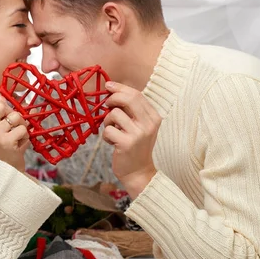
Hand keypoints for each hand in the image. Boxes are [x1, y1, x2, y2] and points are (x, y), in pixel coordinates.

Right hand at [0, 95, 29, 171]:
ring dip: (22, 126)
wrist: (3, 174)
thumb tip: (21, 104)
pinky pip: (23, 130)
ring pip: (16, 116)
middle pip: (1, 104)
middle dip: (13, 112)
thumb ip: (3, 118)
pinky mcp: (7, 142)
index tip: (6, 108)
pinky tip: (19, 146)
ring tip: (18, 137)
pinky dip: (26, 138)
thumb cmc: (3, 151)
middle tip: (14, 125)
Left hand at [102, 81, 161, 197]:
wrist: (138, 172)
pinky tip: (112, 142)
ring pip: (114, 114)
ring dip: (107, 121)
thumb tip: (113, 91)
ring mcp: (139, 134)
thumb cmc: (135, 147)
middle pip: (128, 99)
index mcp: (154, 117)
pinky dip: (106, 136)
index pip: (137, 95)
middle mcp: (149, 124)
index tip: (109, 86)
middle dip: (113, 98)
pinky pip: (108, 130)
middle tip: (106, 104)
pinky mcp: (127, 143)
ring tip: (112, 130)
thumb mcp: (139, 126)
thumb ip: (131, 111)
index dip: (120, 88)